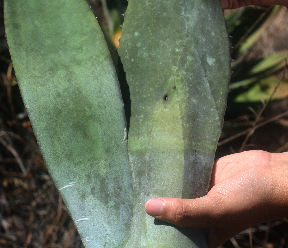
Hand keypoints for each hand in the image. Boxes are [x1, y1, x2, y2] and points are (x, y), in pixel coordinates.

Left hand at [145, 151, 287, 247]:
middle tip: (128, 196)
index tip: (131, 222)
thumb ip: (184, 211)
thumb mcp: (215, 210)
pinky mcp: (204, 173)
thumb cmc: (249, 201)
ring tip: (137, 178)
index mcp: (201, 233)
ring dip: (163, 184)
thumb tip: (149, 207)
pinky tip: (158, 162)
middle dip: (155, 204)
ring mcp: (201, 192)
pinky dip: (175, 168)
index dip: (153, 230)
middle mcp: (198, 214)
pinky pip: (184, 171)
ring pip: (175, 189)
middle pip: (170, 210)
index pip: (171, 235)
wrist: (271, 175)